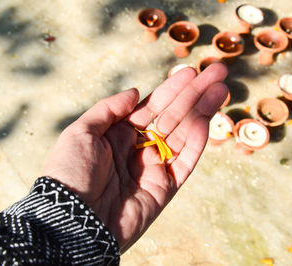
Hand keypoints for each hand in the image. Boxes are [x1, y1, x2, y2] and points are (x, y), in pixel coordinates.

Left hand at [42, 63, 227, 252]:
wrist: (72, 219)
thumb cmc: (71, 172)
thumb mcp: (82, 131)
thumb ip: (109, 109)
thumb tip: (136, 92)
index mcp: (119, 134)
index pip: (152, 107)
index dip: (171, 90)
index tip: (189, 73)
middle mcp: (138, 148)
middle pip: (173, 117)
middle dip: (194, 94)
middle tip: (217, 71)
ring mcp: (153, 168)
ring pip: (184, 135)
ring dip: (202, 111)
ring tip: (220, 88)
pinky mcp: (165, 188)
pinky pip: (184, 161)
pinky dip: (196, 141)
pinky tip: (205, 118)